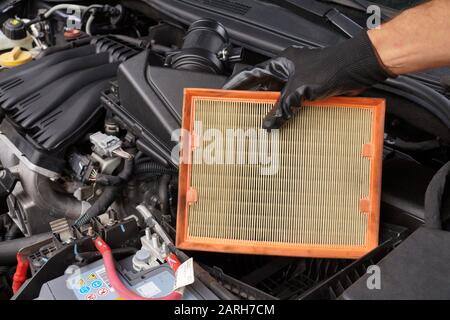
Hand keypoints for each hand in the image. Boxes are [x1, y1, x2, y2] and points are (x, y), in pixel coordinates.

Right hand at [223, 32, 390, 128]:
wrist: (357, 68)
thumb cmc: (332, 66)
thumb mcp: (299, 88)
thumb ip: (283, 107)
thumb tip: (269, 122)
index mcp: (281, 64)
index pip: (251, 75)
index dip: (237, 85)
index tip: (226, 94)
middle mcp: (289, 72)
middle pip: (265, 89)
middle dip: (255, 102)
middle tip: (243, 115)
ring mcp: (301, 82)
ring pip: (281, 99)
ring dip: (275, 111)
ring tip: (265, 123)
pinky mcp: (312, 92)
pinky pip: (295, 105)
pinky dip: (290, 115)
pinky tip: (287, 124)